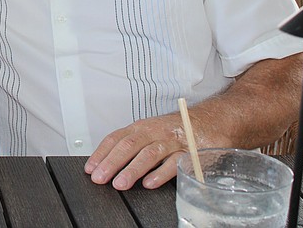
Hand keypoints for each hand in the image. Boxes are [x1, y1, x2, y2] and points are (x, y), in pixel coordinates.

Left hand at [85, 113, 204, 189]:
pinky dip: (160, 173)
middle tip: (100, 177)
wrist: (211, 120)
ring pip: (149, 154)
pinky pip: (174, 163)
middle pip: (129, 145)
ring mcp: (172, 141)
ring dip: (132, 169)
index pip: (116, 139)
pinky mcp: (190, 152)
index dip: (101, 153)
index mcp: (141, 127)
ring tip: (120, 183)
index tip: (90, 168)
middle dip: (112, 162)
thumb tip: (108, 163)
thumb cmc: (177, 129)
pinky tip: (149, 183)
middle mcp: (154, 132)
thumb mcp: (151, 132)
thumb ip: (133, 145)